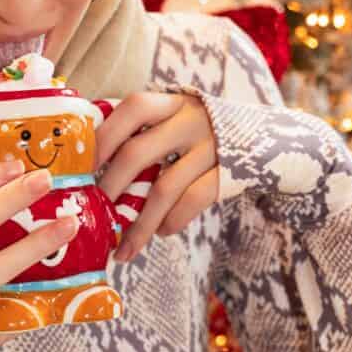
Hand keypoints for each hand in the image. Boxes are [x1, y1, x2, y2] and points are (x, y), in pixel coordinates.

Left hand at [95, 92, 217, 260]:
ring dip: (139, 223)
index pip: (133, 109)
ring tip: (123, 248)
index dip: (105, 135)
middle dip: (111, 188)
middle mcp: (190, 119)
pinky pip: (192, 202)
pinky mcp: (228, 174)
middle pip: (138, 153)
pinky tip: (160, 233)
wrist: (267, 138)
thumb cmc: (202, 133)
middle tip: (95, 213)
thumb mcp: (176, 118)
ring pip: (164, 188)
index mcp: (171, 102)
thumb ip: (144, 131)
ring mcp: (210, 147)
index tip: (85, 166)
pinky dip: (171, 222)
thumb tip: (91, 162)